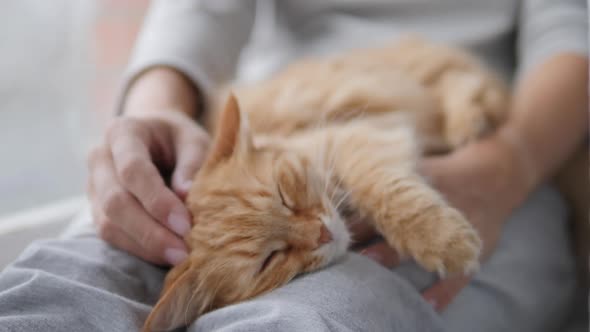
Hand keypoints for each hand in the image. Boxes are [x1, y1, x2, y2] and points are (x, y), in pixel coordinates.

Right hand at [87, 110, 209, 265]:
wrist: (156, 137)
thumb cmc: (179, 139)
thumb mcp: (194, 140)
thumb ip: (192, 163)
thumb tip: (185, 195)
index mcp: (123, 132)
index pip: (133, 170)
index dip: (157, 200)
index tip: (185, 224)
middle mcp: (100, 158)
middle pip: (115, 201)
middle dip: (150, 231)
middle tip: (184, 251)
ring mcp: (94, 186)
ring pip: (108, 224)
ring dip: (144, 246)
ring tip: (179, 257)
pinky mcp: (98, 210)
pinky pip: (111, 236)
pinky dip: (139, 250)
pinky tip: (165, 257)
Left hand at [357, 133, 531, 310]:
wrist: (498, 172)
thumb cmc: (448, 173)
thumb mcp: (419, 170)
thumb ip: (387, 182)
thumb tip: (344, 190)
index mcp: (415, 185)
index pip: (377, 201)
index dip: (353, 216)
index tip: (330, 227)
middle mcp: (431, 205)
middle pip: (392, 225)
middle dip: (366, 239)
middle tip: (340, 252)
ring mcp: (454, 227)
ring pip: (419, 248)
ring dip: (392, 259)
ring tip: (369, 272)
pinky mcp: (475, 246)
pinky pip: (458, 274)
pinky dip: (443, 291)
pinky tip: (425, 306)